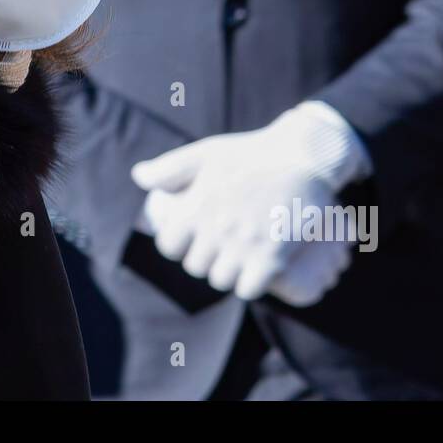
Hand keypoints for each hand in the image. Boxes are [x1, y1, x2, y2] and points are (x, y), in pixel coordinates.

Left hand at [131, 103, 368, 304]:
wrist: (303, 157)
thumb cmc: (251, 154)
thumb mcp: (207, 152)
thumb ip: (170, 167)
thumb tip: (138, 176)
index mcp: (195, 206)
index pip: (169, 247)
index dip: (178, 245)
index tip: (192, 239)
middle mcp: (215, 228)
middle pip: (195, 267)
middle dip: (204, 259)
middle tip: (220, 247)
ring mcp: (243, 245)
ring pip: (220, 280)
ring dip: (227, 273)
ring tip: (237, 257)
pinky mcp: (272, 257)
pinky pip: (247, 290)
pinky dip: (250, 284)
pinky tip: (256, 269)